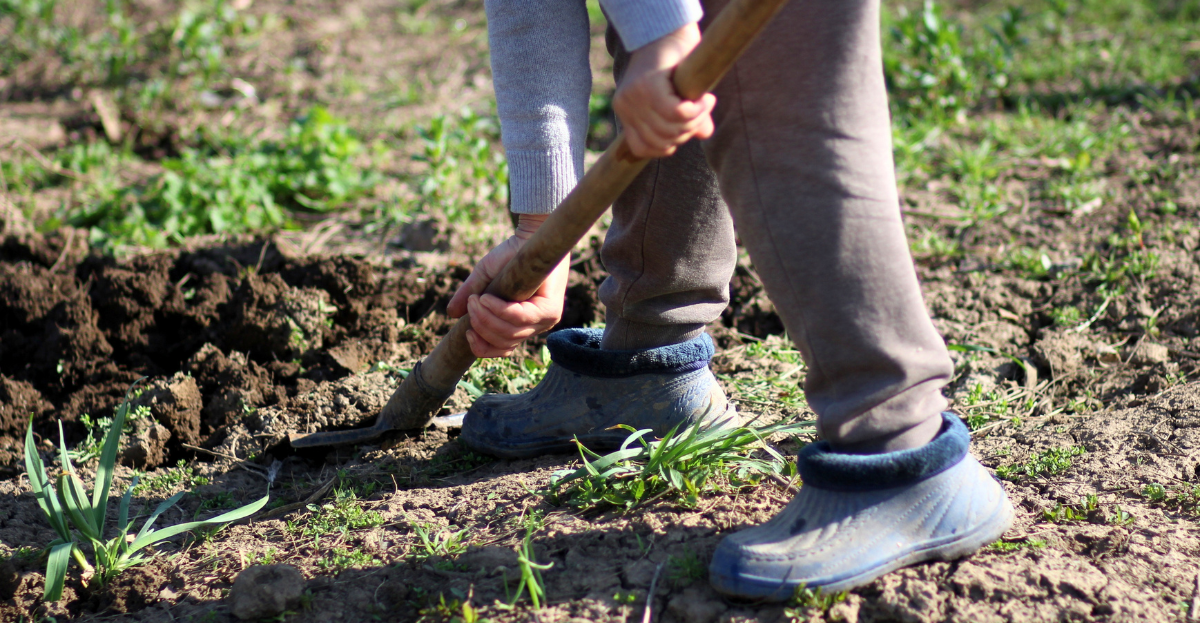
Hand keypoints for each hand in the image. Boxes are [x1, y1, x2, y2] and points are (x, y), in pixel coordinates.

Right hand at [446, 214, 570, 357]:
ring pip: (510, 333)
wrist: (530, 235)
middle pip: (504, 343)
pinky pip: (519, 318)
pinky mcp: (550, 310)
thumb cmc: (510, 255)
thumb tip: (451, 313)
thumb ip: (469, 295)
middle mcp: (536, 327)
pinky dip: (498, 310)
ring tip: (476, 300)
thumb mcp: (484, 278)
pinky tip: (486, 298)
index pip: (503, 349)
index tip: (467, 332)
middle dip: (480, 326)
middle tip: (471, 304)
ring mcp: (545, 320)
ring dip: (486, 318)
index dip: (482, 347)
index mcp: (522, 325)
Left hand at [612, 22, 715, 158]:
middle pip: (660, 141)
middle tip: (701, 113)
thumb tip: (705, 134)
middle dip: (686, 132)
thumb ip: (687, 119)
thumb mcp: (677, 96)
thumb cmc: (674, 63)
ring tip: (705, 104)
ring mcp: (634, 96)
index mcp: (625, 113)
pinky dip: (696, 111)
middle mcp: (624, 106)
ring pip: (670, 128)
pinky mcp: (649, 86)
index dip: (668, 146)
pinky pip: (677, 113)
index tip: (685, 128)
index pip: (642, 148)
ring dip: (695, 120)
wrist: (668, 30)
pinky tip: (705, 100)